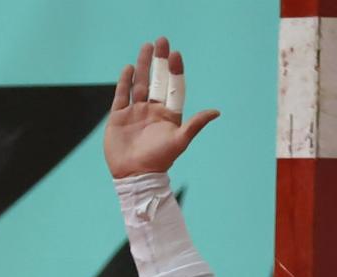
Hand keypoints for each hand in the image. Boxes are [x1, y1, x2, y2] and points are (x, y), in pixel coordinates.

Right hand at [105, 37, 219, 178]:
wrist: (135, 175)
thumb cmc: (159, 160)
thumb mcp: (180, 140)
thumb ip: (196, 124)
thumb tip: (217, 111)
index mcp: (169, 116)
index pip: (174, 89)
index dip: (176, 72)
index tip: (176, 54)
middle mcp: (153, 112)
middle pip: (157, 81)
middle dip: (160, 61)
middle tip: (162, 40)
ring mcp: (136, 112)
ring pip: (140, 83)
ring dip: (143, 65)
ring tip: (147, 46)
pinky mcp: (119, 116)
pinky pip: (122, 94)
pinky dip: (125, 80)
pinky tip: (129, 68)